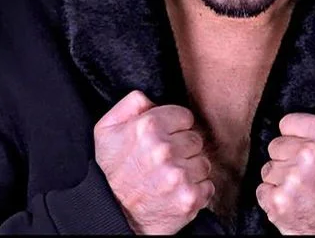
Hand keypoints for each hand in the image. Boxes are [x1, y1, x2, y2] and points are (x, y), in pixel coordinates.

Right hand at [94, 90, 214, 234]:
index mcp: (148, 127)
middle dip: (183, 148)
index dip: (175, 127)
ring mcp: (178, 175)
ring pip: (203, 162)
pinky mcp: (189, 198)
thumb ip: (130, 104)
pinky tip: (176, 192)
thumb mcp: (106, 130)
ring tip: (169, 178)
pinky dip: (196, 190)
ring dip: (190, 170)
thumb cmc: (111, 172)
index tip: (164, 139)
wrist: (114, 217)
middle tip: (164, 161)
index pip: (184, 116)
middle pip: (195, 138)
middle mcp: (164, 150)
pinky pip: (208, 185)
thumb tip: (151, 97)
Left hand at [256, 113, 314, 234]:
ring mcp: (292, 176)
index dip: (294, 137)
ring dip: (279, 179)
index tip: (303, 149)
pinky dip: (272, 198)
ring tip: (300, 189)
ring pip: (268, 168)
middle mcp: (309, 151)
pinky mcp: (279, 199)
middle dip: (285, 158)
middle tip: (304, 173)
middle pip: (275, 145)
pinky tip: (291, 201)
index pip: (286, 122)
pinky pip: (262, 189)